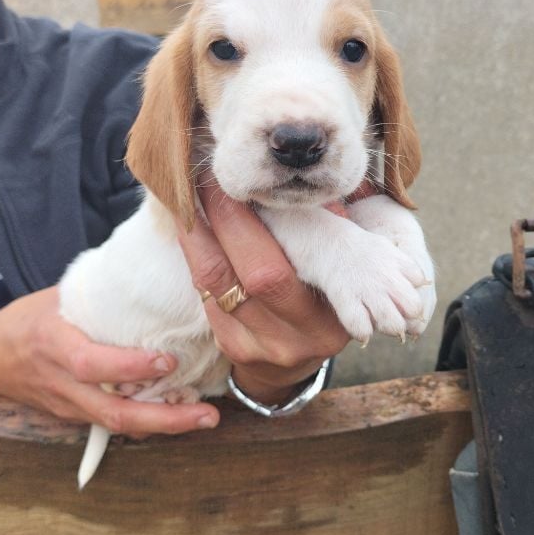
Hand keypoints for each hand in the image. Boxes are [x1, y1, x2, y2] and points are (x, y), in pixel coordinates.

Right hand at [0, 287, 219, 435]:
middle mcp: (63, 383)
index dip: (131, 366)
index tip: (168, 360)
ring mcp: (70, 405)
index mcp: (54, 344)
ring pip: (118, 426)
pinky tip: (182, 415)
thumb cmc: (29, 319)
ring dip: (165, 425)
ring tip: (206, 417)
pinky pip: (115, 424)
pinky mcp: (77, 416)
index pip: (92, 363)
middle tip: (207, 414)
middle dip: (164, 418)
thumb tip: (154, 272)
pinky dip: (149, 422)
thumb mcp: (59, 298)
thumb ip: (103, 295)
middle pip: (113, 412)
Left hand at [175, 179, 350, 404]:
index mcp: (328, 319)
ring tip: (193, 197)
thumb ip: (325, 231)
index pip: (276, 270)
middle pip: (249, 275)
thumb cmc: (327, 294)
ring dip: (198, 235)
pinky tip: (194, 230)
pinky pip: (207, 296)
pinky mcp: (234, 348)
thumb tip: (289, 185)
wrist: (303, 355)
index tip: (234, 181)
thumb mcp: (341, 266)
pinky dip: (197, 257)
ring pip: (217, 285)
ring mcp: (261, 347)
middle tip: (210, 179)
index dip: (247, 223)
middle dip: (223, 220)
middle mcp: (295, 339)